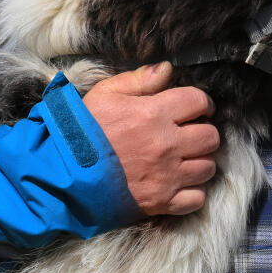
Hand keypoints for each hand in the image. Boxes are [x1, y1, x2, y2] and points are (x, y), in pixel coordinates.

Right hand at [82, 62, 218, 215]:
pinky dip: (193, 191)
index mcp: (155, 114)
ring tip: (185, 158)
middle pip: (211, 136)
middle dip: (204, 131)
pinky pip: (196, 198)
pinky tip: (180, 183)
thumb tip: (167, 69)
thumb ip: (139, 80)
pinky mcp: (161, 202)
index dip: (202, 102)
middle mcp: (167, 145)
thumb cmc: (81, 131)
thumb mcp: (104, 94)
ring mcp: (166, 176)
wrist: (61, 174)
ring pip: (208, 167)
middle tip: (190, 132)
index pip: (198, 101)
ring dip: (200, 160)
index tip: (197, 107)